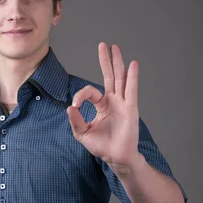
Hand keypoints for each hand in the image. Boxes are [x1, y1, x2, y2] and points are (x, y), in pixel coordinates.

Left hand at [66, 42, 140, 171]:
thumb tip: (69, 107)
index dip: (80, 95)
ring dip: (118, 63)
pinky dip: (132, 76)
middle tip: (104, 45)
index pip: (90, 92)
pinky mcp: (130, 108)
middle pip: (109, 76)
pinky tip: (133, 64)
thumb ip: (75, 120)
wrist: (115, 157)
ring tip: (115, 48)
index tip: (75, 105)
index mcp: (101, 105)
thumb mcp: (82, 133)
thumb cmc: (101, 146)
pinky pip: (131, 89)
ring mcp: (122, 103)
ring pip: (120, 78)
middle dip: (106, 60)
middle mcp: (113, 101)